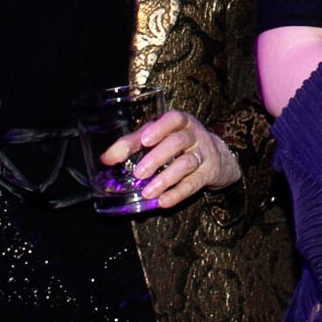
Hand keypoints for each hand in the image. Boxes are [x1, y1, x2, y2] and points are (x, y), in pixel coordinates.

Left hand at [102, 108, 240, 208]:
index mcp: (180, 122)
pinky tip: (163, 202)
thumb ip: (132, 144)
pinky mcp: (207, 174)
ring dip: (165, 179)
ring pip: (186, 164)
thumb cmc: (178, 143)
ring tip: (147, 193)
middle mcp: (194, 136)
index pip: (173, 119)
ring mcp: (203, 155)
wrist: (217, 157)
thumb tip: (105, 158)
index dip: (159, 128)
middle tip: (139, 174)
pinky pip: (193, 184)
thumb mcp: (158, 137)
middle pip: (177, 143)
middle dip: (157, 158)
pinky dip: (177, 193)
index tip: (145, 140)